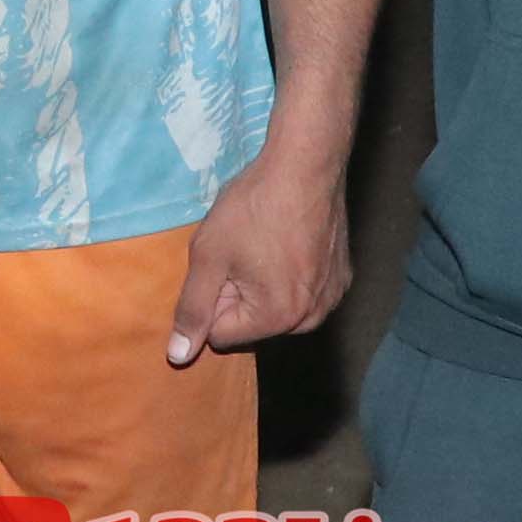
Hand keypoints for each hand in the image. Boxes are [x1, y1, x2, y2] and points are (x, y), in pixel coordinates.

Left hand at [167, 147, 352, 365]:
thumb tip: (178, 357)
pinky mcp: (343, 277)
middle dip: (238, 295)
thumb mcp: (209, 256)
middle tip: (242, 250)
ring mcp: (332, 297)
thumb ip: (192, 309)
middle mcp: (311, 318)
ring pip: (277, 308)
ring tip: (265, 243)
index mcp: (278, 318)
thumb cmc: (254, 207)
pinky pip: (301, 291)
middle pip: (252, 325)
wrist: (307, 164)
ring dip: (262, 285)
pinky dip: (290, 274)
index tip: (223, 262)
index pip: (221, 335)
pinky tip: (288, 240)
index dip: (212, 298)